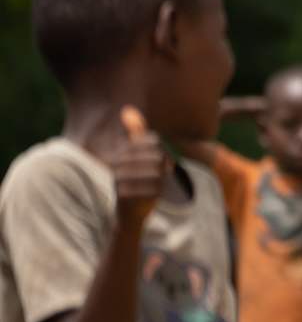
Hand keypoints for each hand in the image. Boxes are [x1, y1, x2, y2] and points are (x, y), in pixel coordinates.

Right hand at [96, 107, 165, 228]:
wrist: (128, 212)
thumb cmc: (136, 179)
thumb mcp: (137, 156)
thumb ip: (135, 134)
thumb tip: (127, 109)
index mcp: (121, 152)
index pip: (151, 141)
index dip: (162, 151)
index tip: (161, 162)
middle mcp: (117, 165)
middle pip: (156, 157)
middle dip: (164, 166)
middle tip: (163, 174)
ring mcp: (119, 180)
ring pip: (156, 173)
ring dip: (162, 180)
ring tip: (157, 185)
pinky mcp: (124, 196)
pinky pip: (154, 189)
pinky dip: (159, 192)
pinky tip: (154, 195)